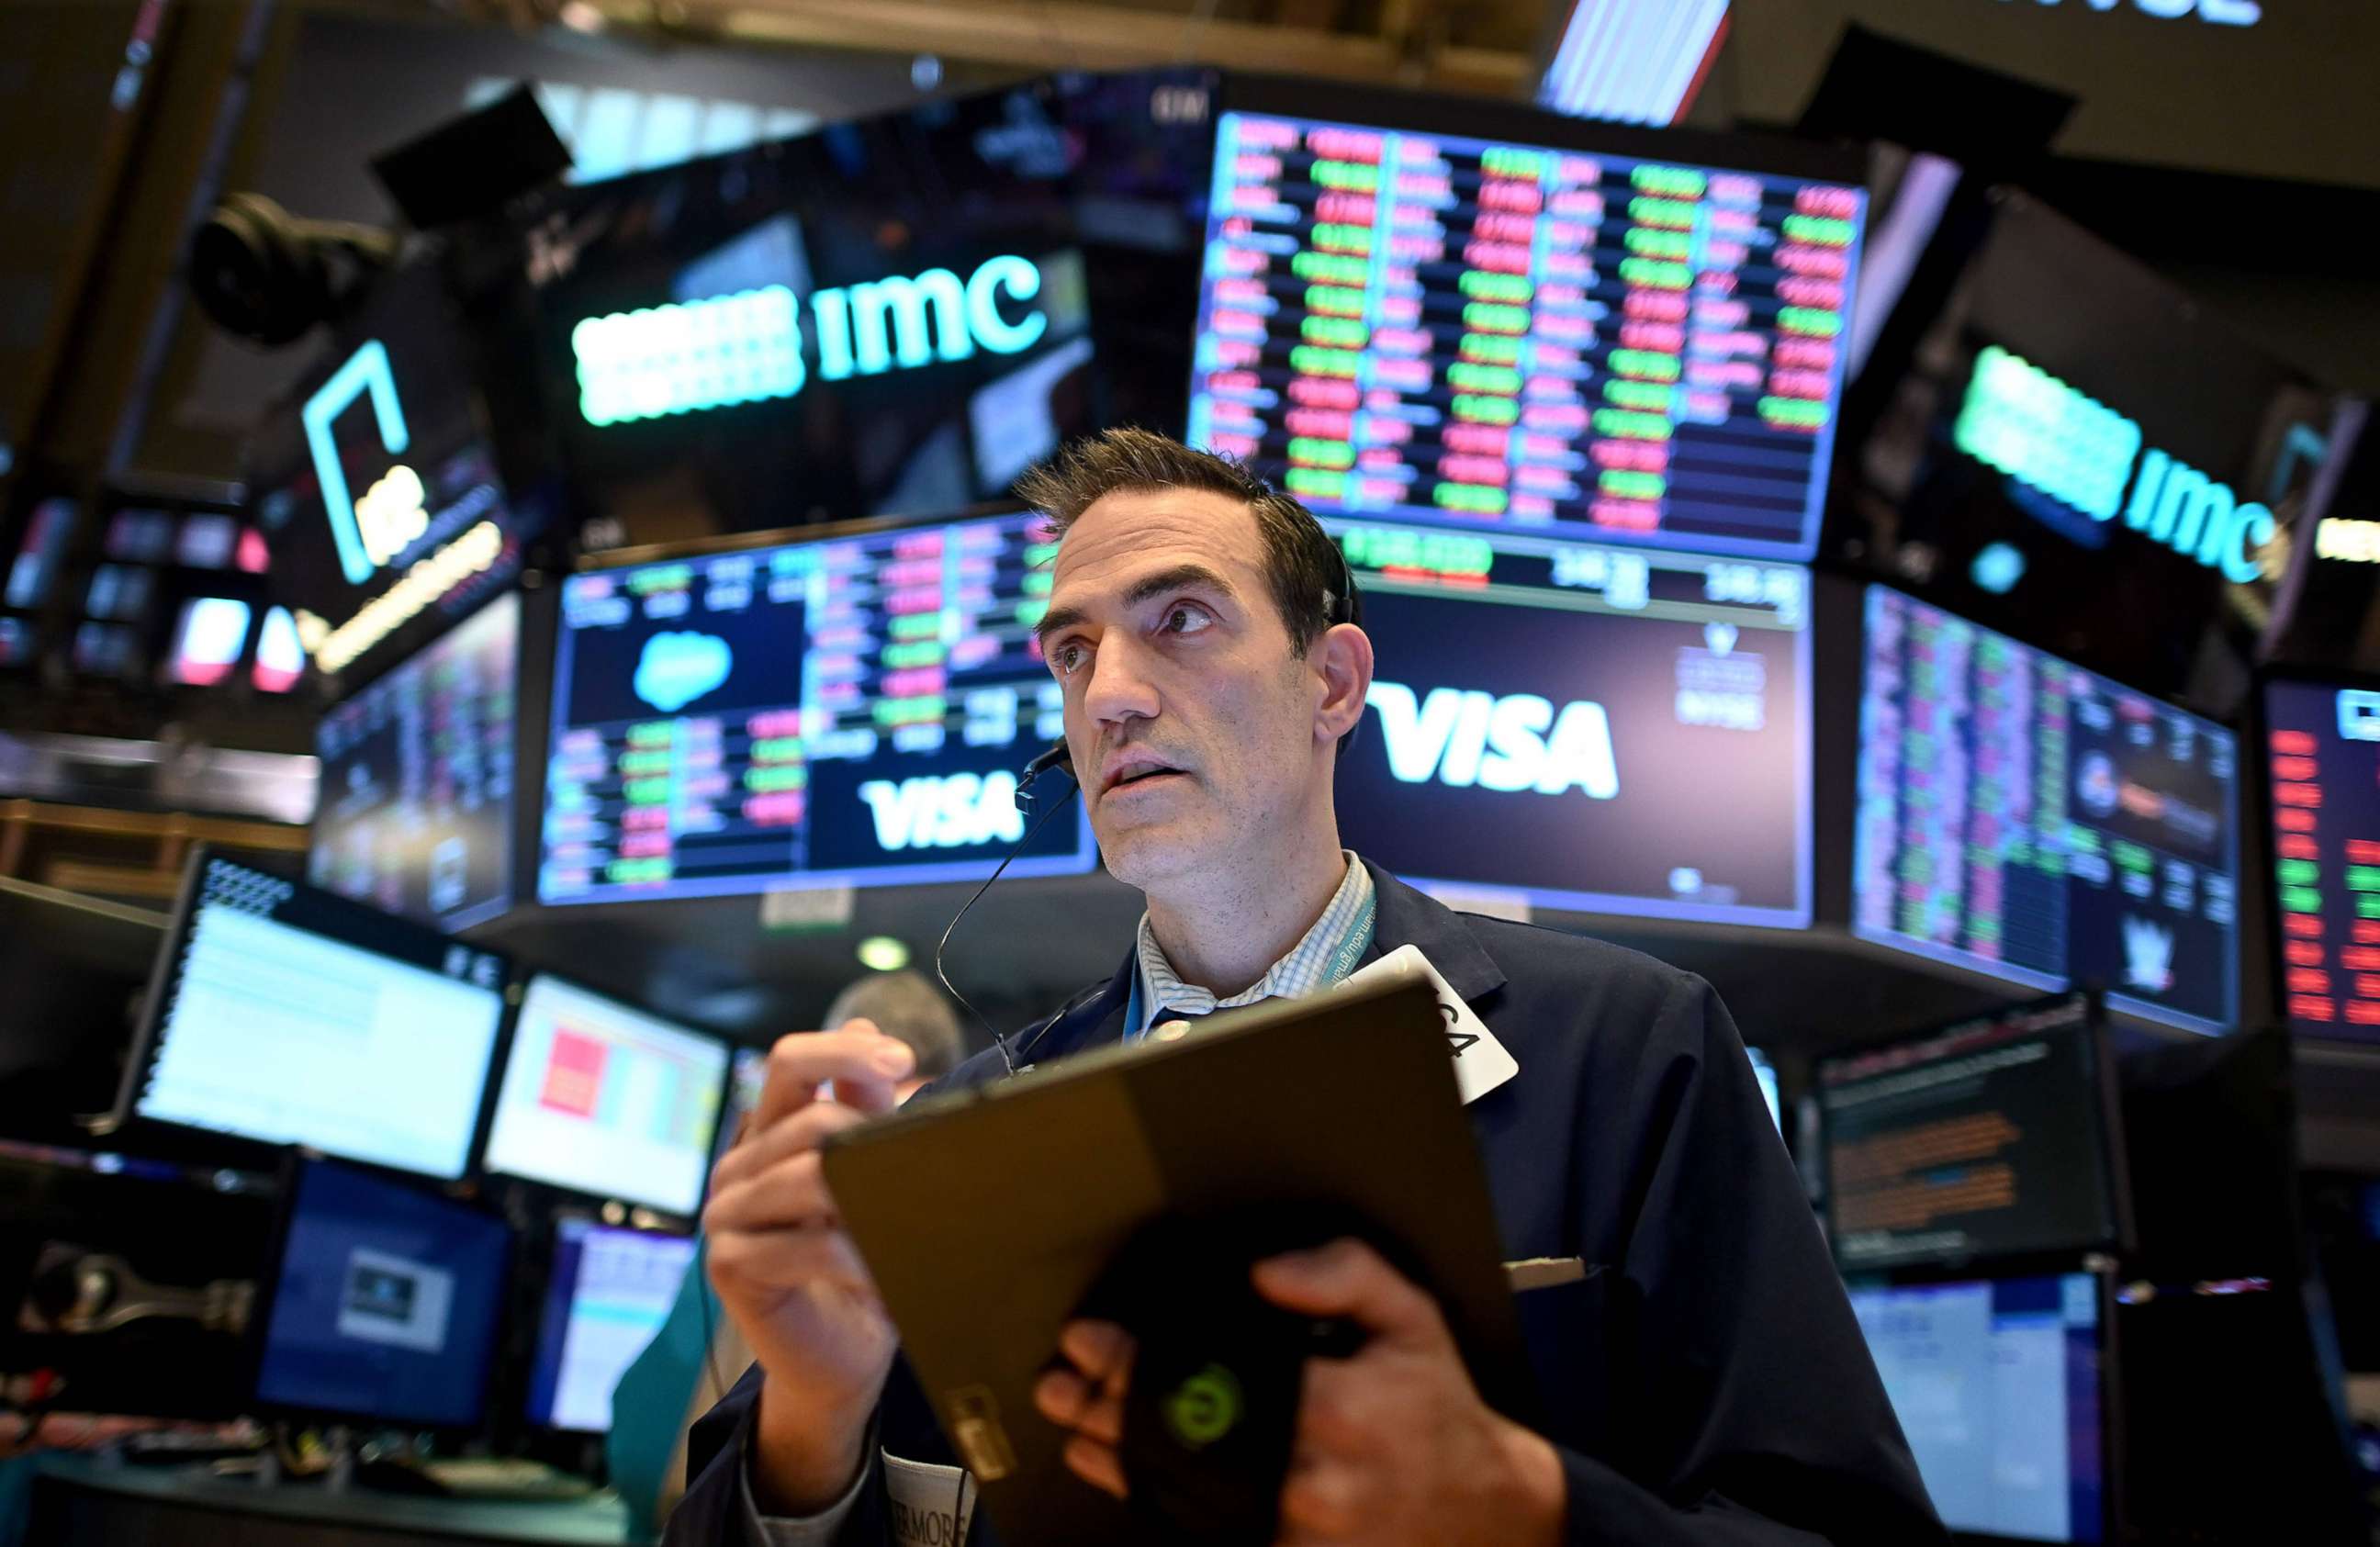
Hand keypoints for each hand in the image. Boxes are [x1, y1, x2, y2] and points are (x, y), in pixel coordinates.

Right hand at [702, 1019, 913, 1511]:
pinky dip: (851, 1255)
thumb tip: (869, 1031)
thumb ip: (866, 1111)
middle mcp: (742, 1165)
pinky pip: (798, 1245)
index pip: (790, 1062)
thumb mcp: (873, 1176)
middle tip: (922, 1171)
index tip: (902, 1061)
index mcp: (772, 1131)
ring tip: (912, 1221)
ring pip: (804, 1176)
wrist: (848, 1353)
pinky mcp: (730, 1264)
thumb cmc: (863, 1260)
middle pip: (807, 1119)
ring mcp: (727, 1214)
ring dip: (868, 1199)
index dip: (842, 1052)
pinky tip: (882, 1268)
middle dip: (870, 1141)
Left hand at [1033, 1238, 1565, 1546]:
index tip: (1089, 1338)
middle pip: (1186, 1443)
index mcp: (1341, 1405)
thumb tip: (1265, 1272)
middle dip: (1110, 1412)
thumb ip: (1344, 1273)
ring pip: (1187, 1496)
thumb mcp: (1409, 1314)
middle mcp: (1317, 1476)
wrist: (1477, 1505)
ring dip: (1119, 1460)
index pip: (1215, 1380)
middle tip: (1059, 1383)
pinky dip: (1162, 1503)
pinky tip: (1123, 1476)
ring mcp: (1302, 1530)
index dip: (1140, 1362)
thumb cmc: (1433, 1399)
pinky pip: (1212, 1532)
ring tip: (1071, 1427)